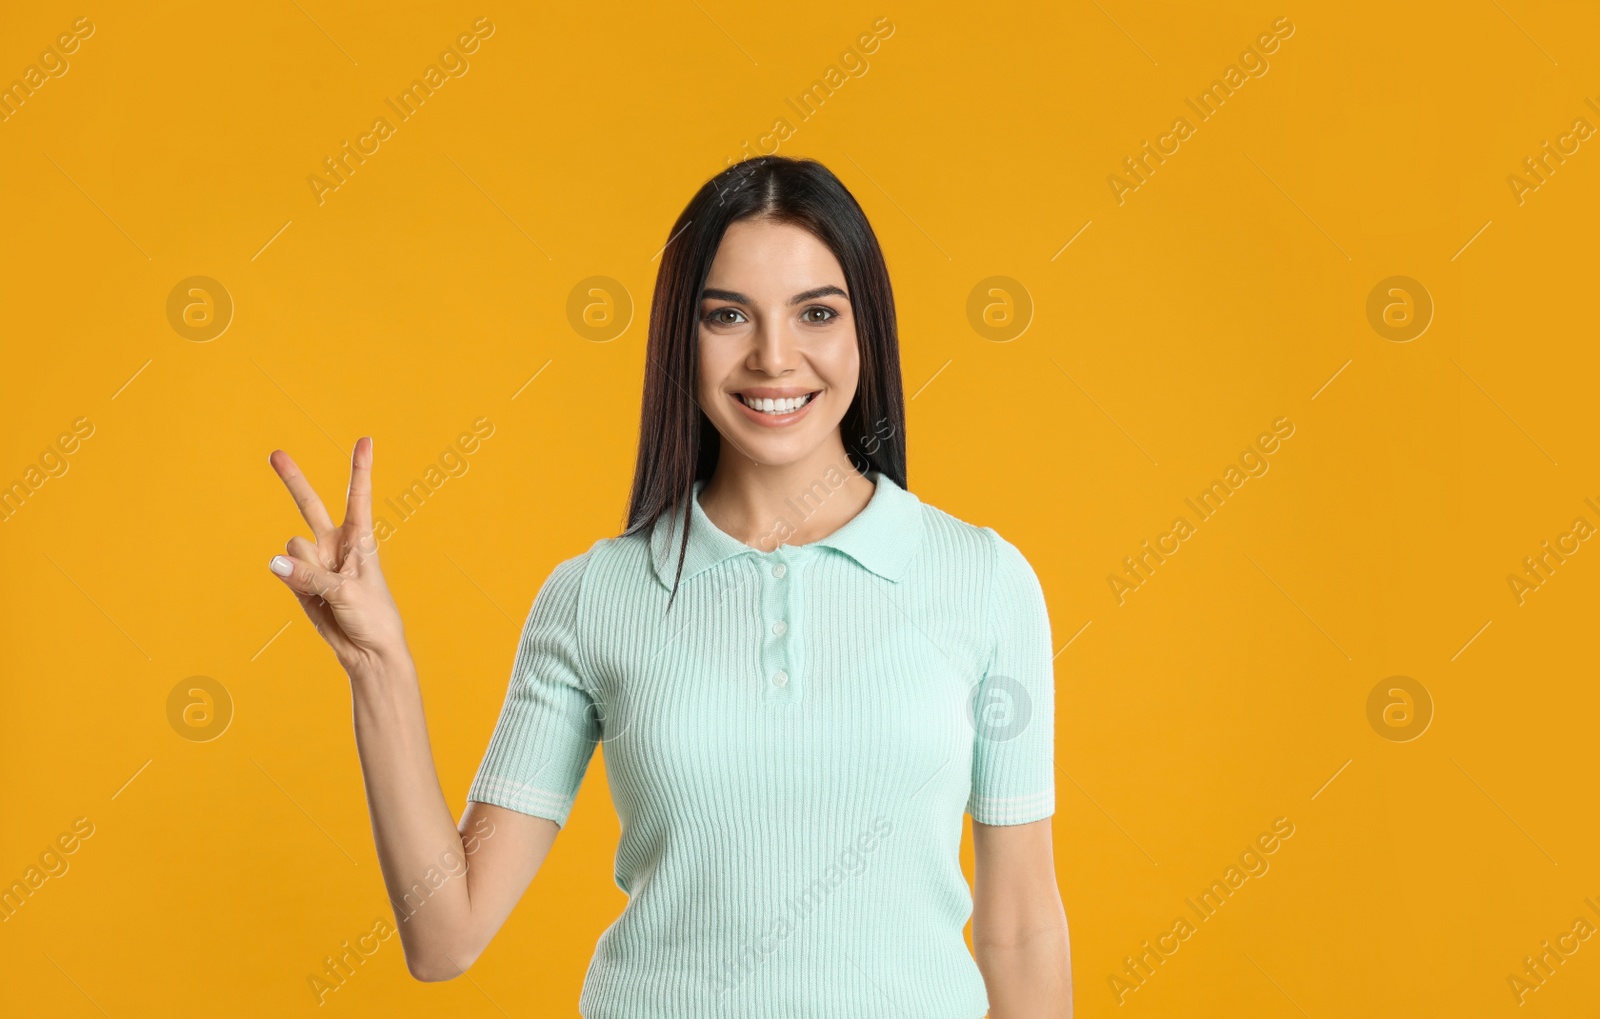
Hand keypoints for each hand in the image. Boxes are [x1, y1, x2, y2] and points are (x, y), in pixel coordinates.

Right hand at [267, 437, 405, 672]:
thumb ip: (311, 575)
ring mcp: (316, 561)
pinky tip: (313, 598)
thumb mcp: (348, 593)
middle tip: (275, 453)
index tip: (366, 440)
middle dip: (292, 479)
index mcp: (361, 539)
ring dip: (305, 570)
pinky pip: (286, 571)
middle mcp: (336, 544)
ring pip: (294, 549)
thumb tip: (274, 561)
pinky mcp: (300, 581)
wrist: (367, 651)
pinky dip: (294, 583)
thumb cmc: (372, 617)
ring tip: (326, 591)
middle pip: (310, 505)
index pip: (358, 497)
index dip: (360, 468)